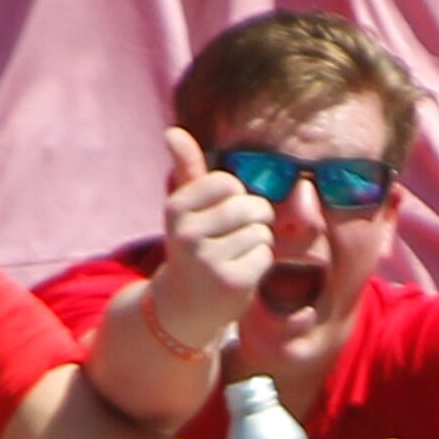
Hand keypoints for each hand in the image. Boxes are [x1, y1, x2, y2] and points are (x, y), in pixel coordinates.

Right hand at [156, 125, 272, 340]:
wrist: (182, 307)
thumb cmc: (192, 248)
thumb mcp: (185, 209)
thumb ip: (186, 169)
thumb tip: (173, 132)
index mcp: (177, 208)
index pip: (229, 184)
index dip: (236, 198)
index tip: (222, 216)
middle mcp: (188, 233)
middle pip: (250, 207)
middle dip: (255, 220)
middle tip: (236, 238)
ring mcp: (208, 260)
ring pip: (261, 232)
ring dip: (257, 243)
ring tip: (235, 256)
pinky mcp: (230, 282)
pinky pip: (265, 255)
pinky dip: (260, 263)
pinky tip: (240, 273)